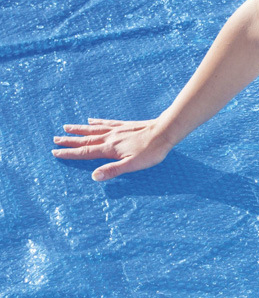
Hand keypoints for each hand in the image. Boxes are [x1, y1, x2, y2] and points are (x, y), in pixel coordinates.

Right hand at [52, 116, 173, 180]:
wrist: (165, 131)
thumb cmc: (151, 151)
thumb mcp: (133, 165)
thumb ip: (113, 170)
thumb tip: (94, 176)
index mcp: (110, 149)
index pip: (85, 152)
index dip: (70, 153)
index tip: (55, 152)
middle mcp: (110, 137)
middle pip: (85, 139)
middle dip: (69, 141)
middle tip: (55, 139)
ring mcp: (117, 130)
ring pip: (93, 129)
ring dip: (79, 130)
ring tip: (67, 127)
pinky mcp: (124, 125)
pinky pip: (106, 123)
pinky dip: (96, 122)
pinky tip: (91, 120)